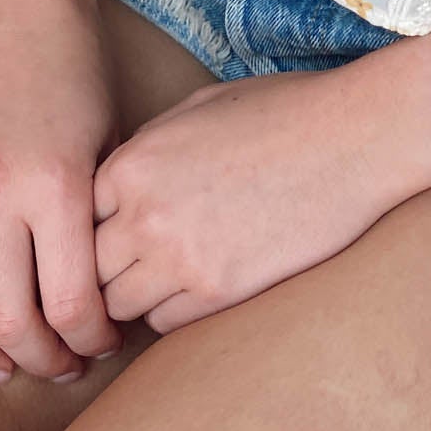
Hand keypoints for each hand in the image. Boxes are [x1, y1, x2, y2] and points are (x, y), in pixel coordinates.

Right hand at [0, 0, 123, 381]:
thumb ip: (101, 214)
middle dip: (38, 360)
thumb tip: (105, 291)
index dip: (87, 341)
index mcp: (58, 183)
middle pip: (6, 318)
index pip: (70, 303)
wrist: (20, 0)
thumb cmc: (77, 67)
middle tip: (56, 364)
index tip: (98, 346)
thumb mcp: (112, 138)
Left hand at [91, 66, 412, 333]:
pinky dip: (172, 312)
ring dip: (133, 298)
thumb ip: (148, 148)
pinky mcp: (219, 290)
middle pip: (86, 269)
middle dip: (101, 271)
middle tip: (121, 274)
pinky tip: (198, 286)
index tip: (107, 235)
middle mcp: (143, 213)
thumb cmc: (284, 111)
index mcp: (133, 162)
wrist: (354, 137)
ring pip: (118, 306)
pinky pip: (164, 323)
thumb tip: (123, 184)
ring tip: (159, 284)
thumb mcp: (200, 107)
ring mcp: (179, 257)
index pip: (75, 219)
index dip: (90, 228)